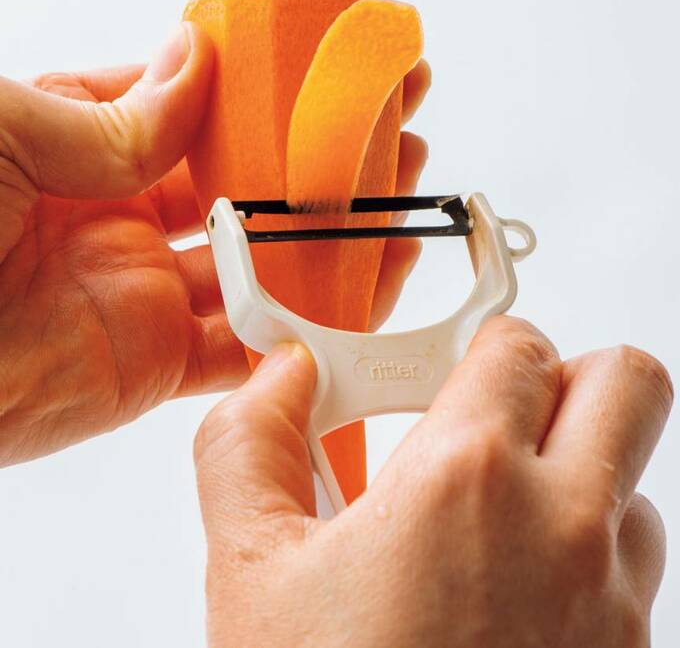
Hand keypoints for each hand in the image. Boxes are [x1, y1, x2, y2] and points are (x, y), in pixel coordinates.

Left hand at [0, 25, 428, 464]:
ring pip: (260, 268)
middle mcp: (121, 216)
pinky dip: (301, 330)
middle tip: (389, 133)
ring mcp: (143, 292)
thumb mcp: (3, 128)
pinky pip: (244, 348)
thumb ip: (112, 113)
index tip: (330, 72)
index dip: (264, 93)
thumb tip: (193, 55)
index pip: (196, 113)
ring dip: (329, 243)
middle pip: (244, 188)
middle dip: (317, 163)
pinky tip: (358, 296)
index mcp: (81, 145)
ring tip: (399, 206)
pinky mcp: (152, 366)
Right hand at [194, 317, 672, 647]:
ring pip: (631, 480)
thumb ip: (249, 443)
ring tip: (493, 519)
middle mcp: (565, 528)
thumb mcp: (249, 572)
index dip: (480, 343)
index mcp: (469, 480)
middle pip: (628, 382)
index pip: (518, 344)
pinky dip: (588, 552)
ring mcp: (616, 602)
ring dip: (575, 475)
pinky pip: (634, 566)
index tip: (451, 365)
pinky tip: (512, 592)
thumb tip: (280, 376)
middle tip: (506, 408)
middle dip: (571, 376)